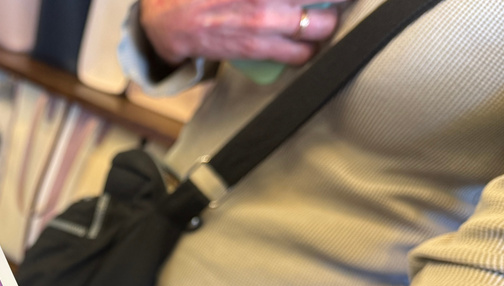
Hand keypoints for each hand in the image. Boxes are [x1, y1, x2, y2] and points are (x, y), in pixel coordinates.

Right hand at [140, 0, 347, 65]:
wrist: (172, 18)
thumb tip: (298, 1)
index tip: (337, 0)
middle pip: (325, 4)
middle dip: (333, 5)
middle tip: (330, 6)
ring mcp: (265, 21)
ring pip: (318, 29)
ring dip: (323, 27)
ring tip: (319, 24)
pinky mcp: (256, 47)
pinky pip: (297, 54)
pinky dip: (305, 51)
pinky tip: (303, 46)